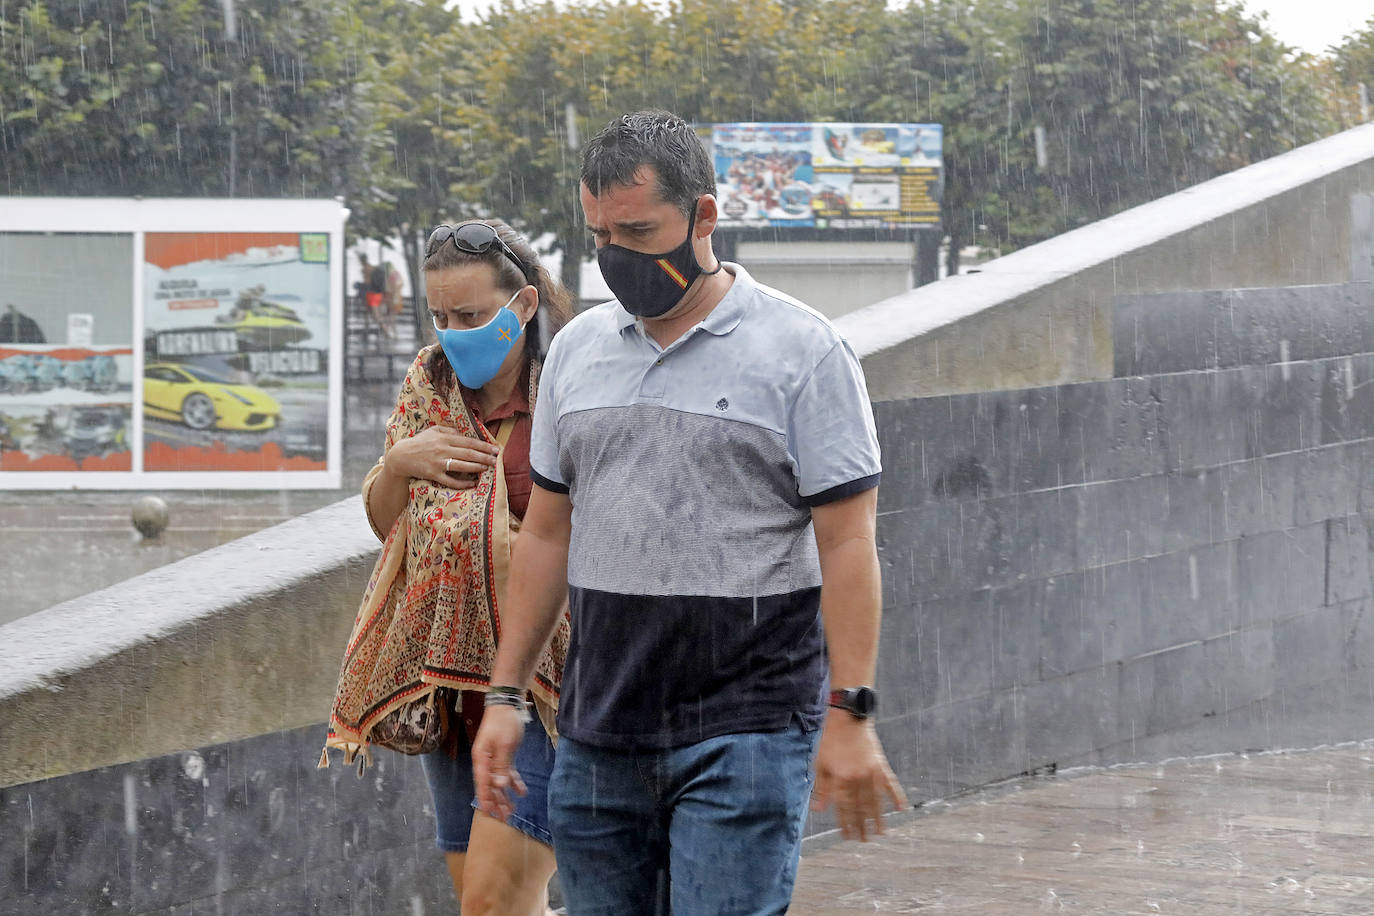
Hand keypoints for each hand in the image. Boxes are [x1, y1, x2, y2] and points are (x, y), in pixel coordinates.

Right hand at [385, 425, 497, 489]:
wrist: (401, 456)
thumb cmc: (419, 442)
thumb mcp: (433, 431)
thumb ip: (450, 430)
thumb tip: (464, 433)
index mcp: (444, 438)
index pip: (469, 442)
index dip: (484, 445)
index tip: (496, 449)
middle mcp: (443, 449)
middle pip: (469, 453)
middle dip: (485, 457)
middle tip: (497, 460)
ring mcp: (438, 463)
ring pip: (462, 466)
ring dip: (477, 467)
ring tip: (487, 468)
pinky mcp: (433, 475)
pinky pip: (450, 481)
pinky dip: (462, 483)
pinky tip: (472, 483)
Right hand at [471, 704, 528, 820]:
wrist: (507, 704)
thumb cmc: (504, 723)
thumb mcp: (505, 744)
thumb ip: (502, 766)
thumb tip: (499, 786)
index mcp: (481, 759)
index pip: (483, 783)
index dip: (485, 799)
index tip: (489, 814)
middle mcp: (485, 761)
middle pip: (490, 785)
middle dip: (497, 802)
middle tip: (505, 818)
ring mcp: (494, 758)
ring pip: (498, 781)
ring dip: (505, 795)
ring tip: (512, 810)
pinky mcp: (503, 755)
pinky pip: (507, 772)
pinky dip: (513, 782)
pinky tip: (521, 792)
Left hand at [810, 711, 907, 841]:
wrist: (848, 718)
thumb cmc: (830, 740)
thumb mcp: (820, 763)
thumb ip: (821, 788)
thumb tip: (818, 810)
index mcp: (842, 779)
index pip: (844, 807)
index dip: (846, 823)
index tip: (847, 836)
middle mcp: (859, 778)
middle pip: (861, 807)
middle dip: (862, 825)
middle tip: (864, 840)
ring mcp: (872, 772)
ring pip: (877, 800)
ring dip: (878, 817)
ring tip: (881, 832)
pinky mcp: (882, 765)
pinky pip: (891, 784)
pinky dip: (897, 796)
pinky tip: (901, 808)